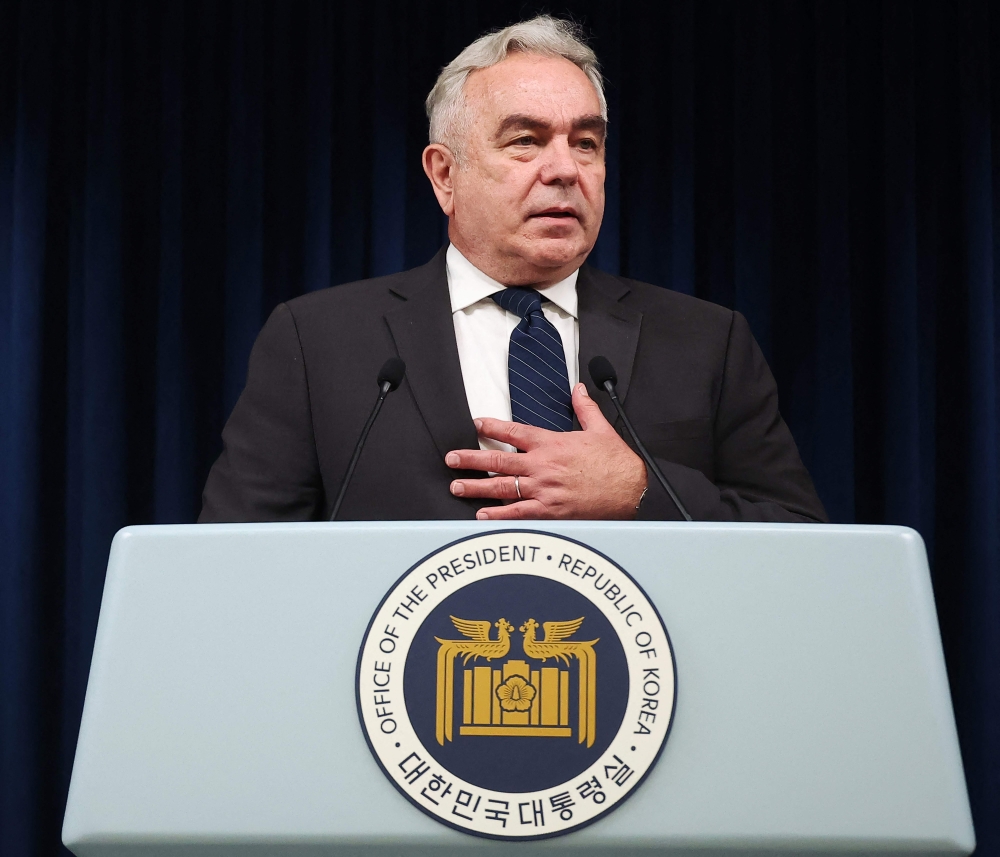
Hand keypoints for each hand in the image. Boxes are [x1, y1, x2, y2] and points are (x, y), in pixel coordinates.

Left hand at [445, 384, 647, 519]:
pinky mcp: (549, 511)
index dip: (492, 427)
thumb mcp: (600, 429)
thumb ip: (584, 408)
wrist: (630, 491)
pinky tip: (481, 516)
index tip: (476, 425)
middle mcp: (542, 466)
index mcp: (552, 444)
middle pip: (498, 460)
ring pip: (501, 487)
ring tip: (456, 487)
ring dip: (476, 487)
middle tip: (451, 459)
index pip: (514, 432)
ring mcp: (543, 490)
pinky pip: (517, 513)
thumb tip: (578, 388)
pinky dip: (498, 514)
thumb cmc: (616, 463)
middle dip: (471, 459)